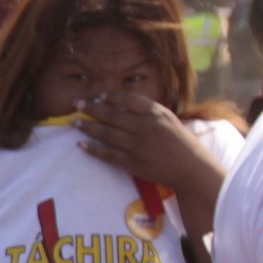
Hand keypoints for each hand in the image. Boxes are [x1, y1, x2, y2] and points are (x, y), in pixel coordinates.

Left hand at [74, 96, 223, 203]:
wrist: (189, 166)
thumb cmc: (176, 139)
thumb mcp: (166, 117)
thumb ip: (145, 109)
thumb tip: (117, 101)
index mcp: (155, 113)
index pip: (128, 100)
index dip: (111, 97)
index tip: (99, 96)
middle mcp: (145, 128)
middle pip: (112, 115)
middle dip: (91, 108)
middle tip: (77, 104)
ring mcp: (138, 146)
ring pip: (107, 134)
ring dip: (87, 127)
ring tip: (73, 122)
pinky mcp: (133, 163)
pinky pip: (108, 154)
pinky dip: (93, 149)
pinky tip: (81, 144)